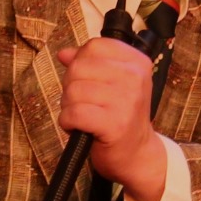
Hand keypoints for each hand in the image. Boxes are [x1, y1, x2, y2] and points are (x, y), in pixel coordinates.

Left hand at [56, 38, 166, 200]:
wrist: (137, 154)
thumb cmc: (120, 117)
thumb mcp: (111, 84)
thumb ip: (88, 64)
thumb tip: (64, 53)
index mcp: (137, 62)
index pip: (94, 46)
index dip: (80, 63)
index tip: (88, 80)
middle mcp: (135, 78)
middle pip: (79, 67)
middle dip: (71, 86)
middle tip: (84, 103)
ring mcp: (127, 101)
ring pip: (73, 90)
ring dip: (68, 107)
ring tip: (83, 117)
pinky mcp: (114, 124)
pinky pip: (73, 113)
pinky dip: (67, 122)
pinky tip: (78, 127)